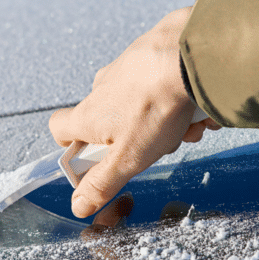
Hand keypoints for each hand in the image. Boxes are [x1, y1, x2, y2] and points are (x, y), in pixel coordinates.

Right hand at [50, 7, 219, 217]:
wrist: (189, 54)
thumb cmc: (155, 105)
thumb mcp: (128, 158)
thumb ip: (103, 183)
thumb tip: (79, 205)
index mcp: (89, 115)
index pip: (60, 128)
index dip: (72, 147)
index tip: (94, 159)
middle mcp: (103, 88)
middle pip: (111, 122)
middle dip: (138, 139)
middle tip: (159, 145)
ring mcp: (128, 69)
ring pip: (143, 105)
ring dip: (166, 122)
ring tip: (188, 126)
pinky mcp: (153, 54)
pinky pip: (164, 85)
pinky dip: (181, 100)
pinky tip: (198, 108)